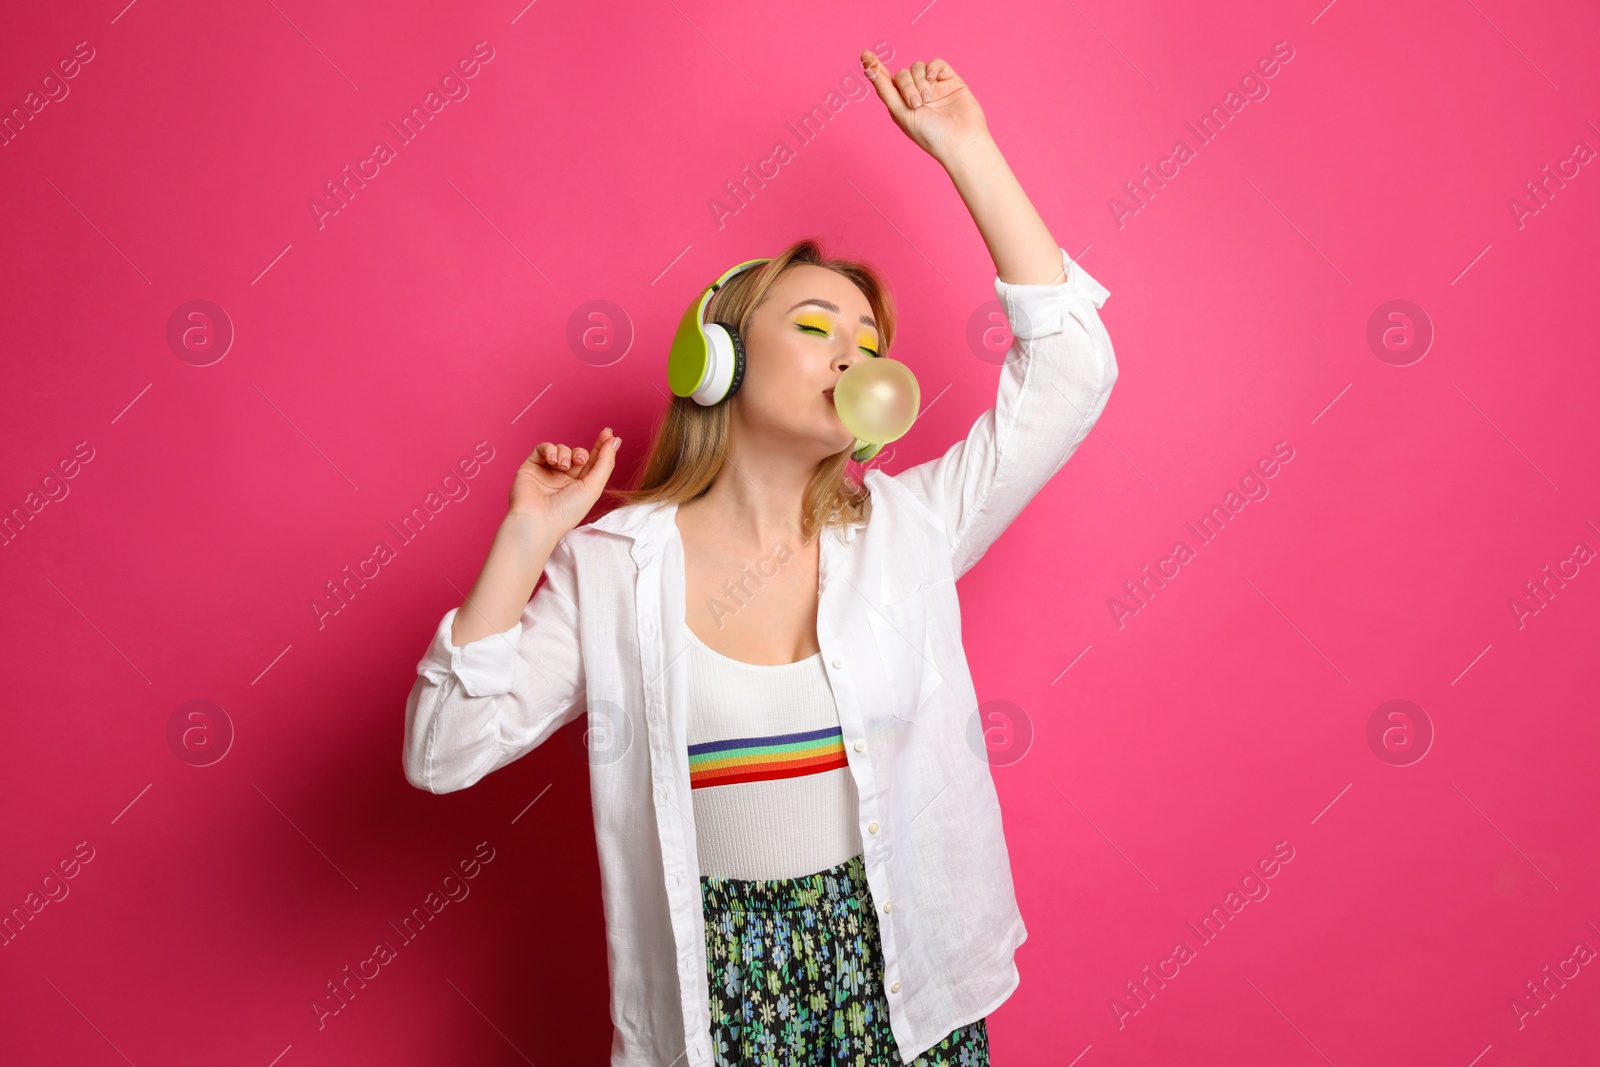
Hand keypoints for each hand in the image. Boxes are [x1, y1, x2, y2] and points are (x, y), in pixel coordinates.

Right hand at [508, 427, 621, 533]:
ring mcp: (547, 472)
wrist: (537, 520)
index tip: (608, 433)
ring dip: (565, 453)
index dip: (601, 446)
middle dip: (581, 453)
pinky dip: (549, 449)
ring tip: (563, 466)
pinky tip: (552, 461)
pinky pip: (543, 448)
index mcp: (581, 486)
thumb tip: (615, 440)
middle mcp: (564, 479)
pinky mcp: (531, 467)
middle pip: (577, 454)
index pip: (593, 462)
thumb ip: (605, 463)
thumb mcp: (593, 487)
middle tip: (580, 461)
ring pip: (561, 449)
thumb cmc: (567, 510)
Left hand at [861, 51, 991, 164]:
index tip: (865, 54)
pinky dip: (932, 68)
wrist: (961, 141)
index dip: (875, 68)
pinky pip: (936, 63)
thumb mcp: (901, 113)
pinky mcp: (950, 80)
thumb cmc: (930, 134)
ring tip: (928, 101)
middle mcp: (916, 94)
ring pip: (918, 68)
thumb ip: (885, 90)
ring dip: (920, 82)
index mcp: (901, 105)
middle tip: (917, 104)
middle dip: (907, 86)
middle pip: (902, 74)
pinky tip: (933, 79)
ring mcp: (934, 87)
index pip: (885, 82)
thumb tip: (869, 69)